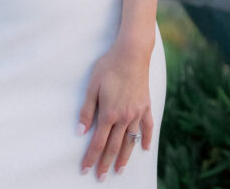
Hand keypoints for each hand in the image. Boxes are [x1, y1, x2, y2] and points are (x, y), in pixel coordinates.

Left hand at [77, 41, 152, 179]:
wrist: (132, 53)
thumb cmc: (109, 66)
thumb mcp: (92, 85)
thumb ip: (87, 110)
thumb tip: (81, 131)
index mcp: (109, 113)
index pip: (98, 142)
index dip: (91, 157)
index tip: (85, 170)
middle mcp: (124, 117)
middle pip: (114, 146)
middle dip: (106, 163)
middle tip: (102, 177)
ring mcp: (137, 113)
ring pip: (131, 141)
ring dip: (124, 157)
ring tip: (119, 170)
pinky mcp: (146, 106)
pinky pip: (148, 127)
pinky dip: (147, 139)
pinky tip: (145, 148)